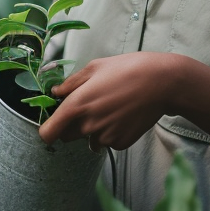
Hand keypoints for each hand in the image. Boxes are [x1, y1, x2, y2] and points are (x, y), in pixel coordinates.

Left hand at [38, 52, 183, 149]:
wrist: (162, 83)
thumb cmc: (127, 69)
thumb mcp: (95, 67)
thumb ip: (71, 83)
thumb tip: (56, 92)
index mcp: (76, 105)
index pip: (48, 133)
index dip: (48, 130)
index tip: (54, 123)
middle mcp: (88, 125)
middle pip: (67, 137)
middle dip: (72, 126)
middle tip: (89, 108)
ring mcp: (105, 137)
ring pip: (89, 140)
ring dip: (94, 130)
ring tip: (111, 109)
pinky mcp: (121, 143)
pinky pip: (109, 142)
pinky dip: (113, 133)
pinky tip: (124, 115)